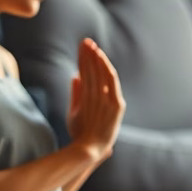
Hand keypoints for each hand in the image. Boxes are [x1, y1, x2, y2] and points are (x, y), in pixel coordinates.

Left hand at [67, 38, 125, 158]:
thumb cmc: (81, 133)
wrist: (87, 149)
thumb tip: (75, 76)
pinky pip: (110, 82)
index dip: (87, 60)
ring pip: (103, 74)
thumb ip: (76, 94)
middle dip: (91, 56)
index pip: (92, 74)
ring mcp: (111, 100)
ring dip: (97, 59)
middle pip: (97, 72)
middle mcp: (106, 97)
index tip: (82, 48)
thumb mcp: (76, 111)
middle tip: (85, 41)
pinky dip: (106, 68)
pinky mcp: (116, 105)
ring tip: (90, 45)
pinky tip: (100, 57)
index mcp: (99, 98)